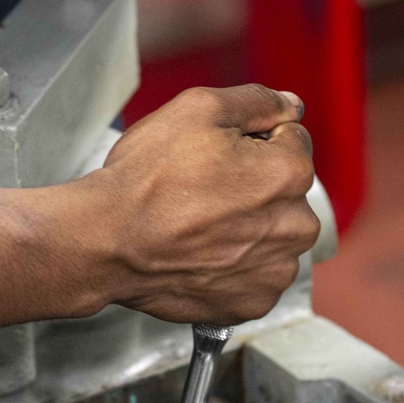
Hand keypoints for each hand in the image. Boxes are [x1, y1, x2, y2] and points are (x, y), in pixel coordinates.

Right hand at [95, 84, 318, 324]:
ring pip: (274, 231)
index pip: (292, 138)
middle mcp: (294, 226)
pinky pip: (257, 271)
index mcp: (289, 174)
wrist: (109, 240)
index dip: (253, 136)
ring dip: (249, 223)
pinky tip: (202, 249)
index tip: (217, 150)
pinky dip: (236, 261)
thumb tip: (290, 104)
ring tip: (199, 218)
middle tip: (204, 183)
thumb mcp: (199, 109)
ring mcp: (274, 270)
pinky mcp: (253, 302)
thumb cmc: (148, 176)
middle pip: (286, 188)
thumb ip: (257, 101)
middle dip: (257, 180)